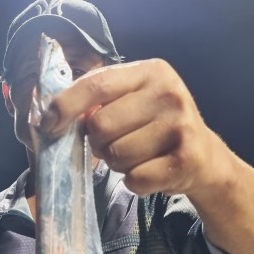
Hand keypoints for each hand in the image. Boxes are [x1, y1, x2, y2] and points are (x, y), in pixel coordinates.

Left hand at [40, 59, 230, 197]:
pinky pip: (135, 179)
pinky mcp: (186, 160)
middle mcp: (169, 93)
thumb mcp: (133, 99)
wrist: (205, 157)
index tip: (48, 125)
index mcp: (151, 71)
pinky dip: (135, 182)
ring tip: (137, 156)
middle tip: (115, 143)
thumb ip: (97, 99)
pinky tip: (150, 171)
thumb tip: (50, 115)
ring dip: (118, 164)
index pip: (96, 85)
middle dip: (99, 142)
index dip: (65, 106)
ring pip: (116, 156)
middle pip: (100, 125)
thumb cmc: (156, 126)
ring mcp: (180, 126)